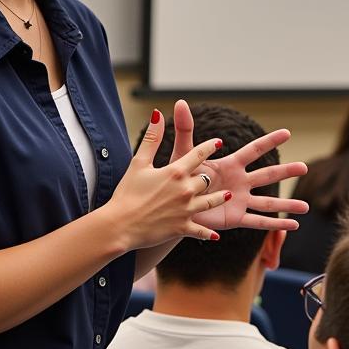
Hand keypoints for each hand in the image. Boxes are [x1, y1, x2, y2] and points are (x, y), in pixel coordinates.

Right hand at [105, 110, 232, 249]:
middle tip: (212, 175)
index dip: (210, 147)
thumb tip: (157, 113)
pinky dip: (208, 233)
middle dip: (208, 177)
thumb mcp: (138, 162)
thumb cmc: (127, 192)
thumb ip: (152, 138)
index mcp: (176, 171)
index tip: (218, 143)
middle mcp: (186, 190)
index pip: (199, 154)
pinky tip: (215, 235)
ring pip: (211, 202)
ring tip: (227, 195)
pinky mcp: (183, 228)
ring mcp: (186, 210)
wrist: (121, 224)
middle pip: (206, 179)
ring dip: (219, 198)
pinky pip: (202, 231)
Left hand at [168, 99, 308, 231]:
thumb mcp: (183, 153)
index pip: (254, 150)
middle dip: (286, 172)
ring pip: (268, 203)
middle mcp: (239, 182)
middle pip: (267, 175)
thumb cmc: (178, 177)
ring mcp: (239, 200)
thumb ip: (185, 129)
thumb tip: (180, 102)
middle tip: (305, 167)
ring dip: (287, 205)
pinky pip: (258, 222)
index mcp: (230, 165)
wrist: (172, 204)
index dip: (270, 141)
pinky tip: (293, 226)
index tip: (287, 133)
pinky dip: (275, 225)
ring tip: (306, 208)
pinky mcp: (234, 218)